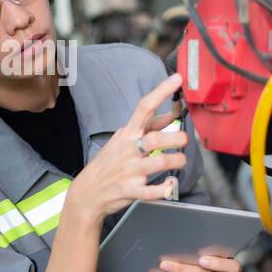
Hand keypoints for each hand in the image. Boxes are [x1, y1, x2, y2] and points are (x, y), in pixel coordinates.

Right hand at [67, 73, 188, 223]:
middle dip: (176, 138)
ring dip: (177, 160)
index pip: (144, 107)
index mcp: (127, 134)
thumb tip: (170, 115)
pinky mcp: (131, 190)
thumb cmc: (108, 163)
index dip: (161, 92)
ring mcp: (130, 171)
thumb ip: (148, 128)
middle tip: (184, 140)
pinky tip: (170, 184)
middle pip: (156, 138)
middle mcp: (129, 150)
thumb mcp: (124, 140)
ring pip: (159, 162)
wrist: (87, 192)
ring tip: (180, 160)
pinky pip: (153, 191)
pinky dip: (165, 188)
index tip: (177, 79)